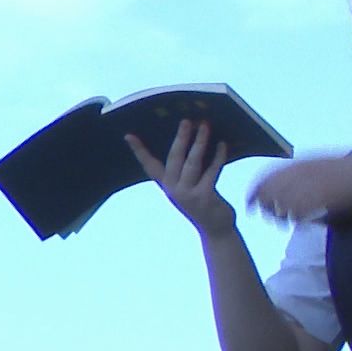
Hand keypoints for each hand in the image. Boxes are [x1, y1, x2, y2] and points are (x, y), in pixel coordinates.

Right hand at [126, 119, 240, 237]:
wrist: (215, 230)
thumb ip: (186, 171)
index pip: (149, 165)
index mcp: (166, 185)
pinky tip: (222, 145)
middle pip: (174, 158)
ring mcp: (187, 194)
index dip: (139, 150)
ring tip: (205, 125)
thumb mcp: (188, 188)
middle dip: (180, 137)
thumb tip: (193, 142)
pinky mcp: (204, 197)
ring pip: (193, 162)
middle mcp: (173, 189)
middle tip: (186, 120)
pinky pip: (211, 171)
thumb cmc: (203, 204)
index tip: (128, 136)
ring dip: (199, 142)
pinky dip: (218, 157)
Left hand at [248, 150, 351, 225]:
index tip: (248, 203)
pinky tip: (299, 224)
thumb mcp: (319, 166)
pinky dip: (296, 219)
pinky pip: (301, 211)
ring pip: (283, 203)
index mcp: (300, 163)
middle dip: (264, 206)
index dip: (254, 191)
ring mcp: (313, 184)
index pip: (266, 176)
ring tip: (284, 222)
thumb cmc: (347, 171)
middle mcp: (303, 172)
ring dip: (279, 215)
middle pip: (270, 191)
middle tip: (267, 217)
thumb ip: (299, 175)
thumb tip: (281, 192)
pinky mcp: (324, 197)